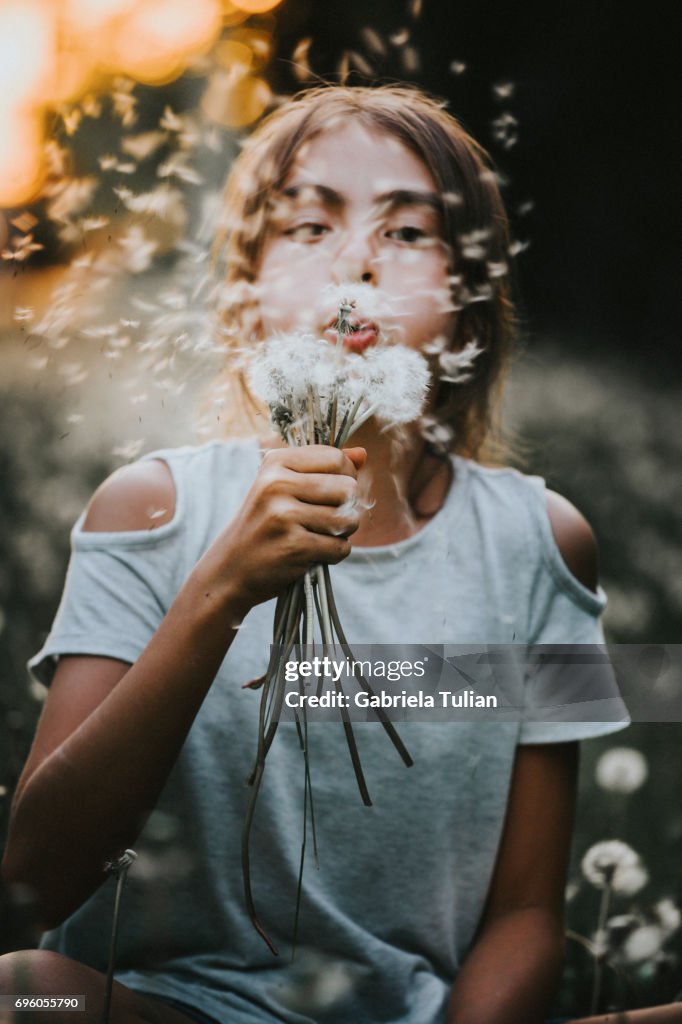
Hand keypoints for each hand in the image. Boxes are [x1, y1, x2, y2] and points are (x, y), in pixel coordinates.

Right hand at [195, 444, 366, 618]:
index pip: (337, 458)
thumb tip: (362, 454)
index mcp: (275, 462)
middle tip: (328, 519)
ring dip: (343, 533)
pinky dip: (334, 554)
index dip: (346, 477)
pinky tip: (314, 554)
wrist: (229, 569)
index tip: (333, 493)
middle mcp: (277, 484)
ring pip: (348, 519)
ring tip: (322, 536)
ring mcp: (284, 516)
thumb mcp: (282, 487)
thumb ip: (323, 468)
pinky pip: (340, 547)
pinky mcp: (293, 546)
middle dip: (348, 507)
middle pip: (348, 488)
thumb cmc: (263, 525)